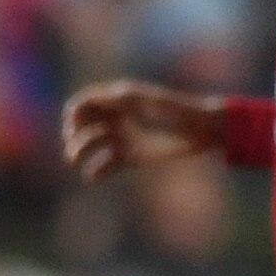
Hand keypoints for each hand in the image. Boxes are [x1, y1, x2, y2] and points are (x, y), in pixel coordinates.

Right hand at [61, 81, 224, 180]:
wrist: (202, 130)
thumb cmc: (175, 110)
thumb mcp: (144, 101)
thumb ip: (115, 99)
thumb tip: (87, 103)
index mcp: (117, 99)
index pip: (83, 104)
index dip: (73, 115)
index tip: (73, 126)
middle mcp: (117, 117)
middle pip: (82, 126)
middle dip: (73, 136)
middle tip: (73, 148)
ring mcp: (124, 137)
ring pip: (92, 145)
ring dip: (80, 152)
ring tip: (77, 161)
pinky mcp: (132, 156)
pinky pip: (106, 164)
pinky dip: (96, 171)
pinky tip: (92, 177)